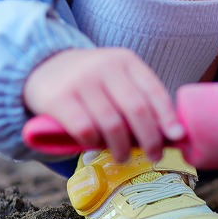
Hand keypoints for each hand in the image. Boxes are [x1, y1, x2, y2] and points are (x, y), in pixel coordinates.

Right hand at [23, 48, 183, 162]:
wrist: (41, 64)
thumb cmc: (92, 81)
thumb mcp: (118, 78)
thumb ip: (141, 98)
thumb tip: (174, 134)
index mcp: (126, 61)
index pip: (154, 91)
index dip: (168, 117)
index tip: (177, 137)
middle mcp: (105, 67)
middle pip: (136, 110)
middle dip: (150, 138)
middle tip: (155, 156)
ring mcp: (80, 81)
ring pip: (112, 124)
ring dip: (122, 147)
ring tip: (124, 157)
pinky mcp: (58, 98)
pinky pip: (84, 129)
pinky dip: (94, 143)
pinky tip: (95, 146)